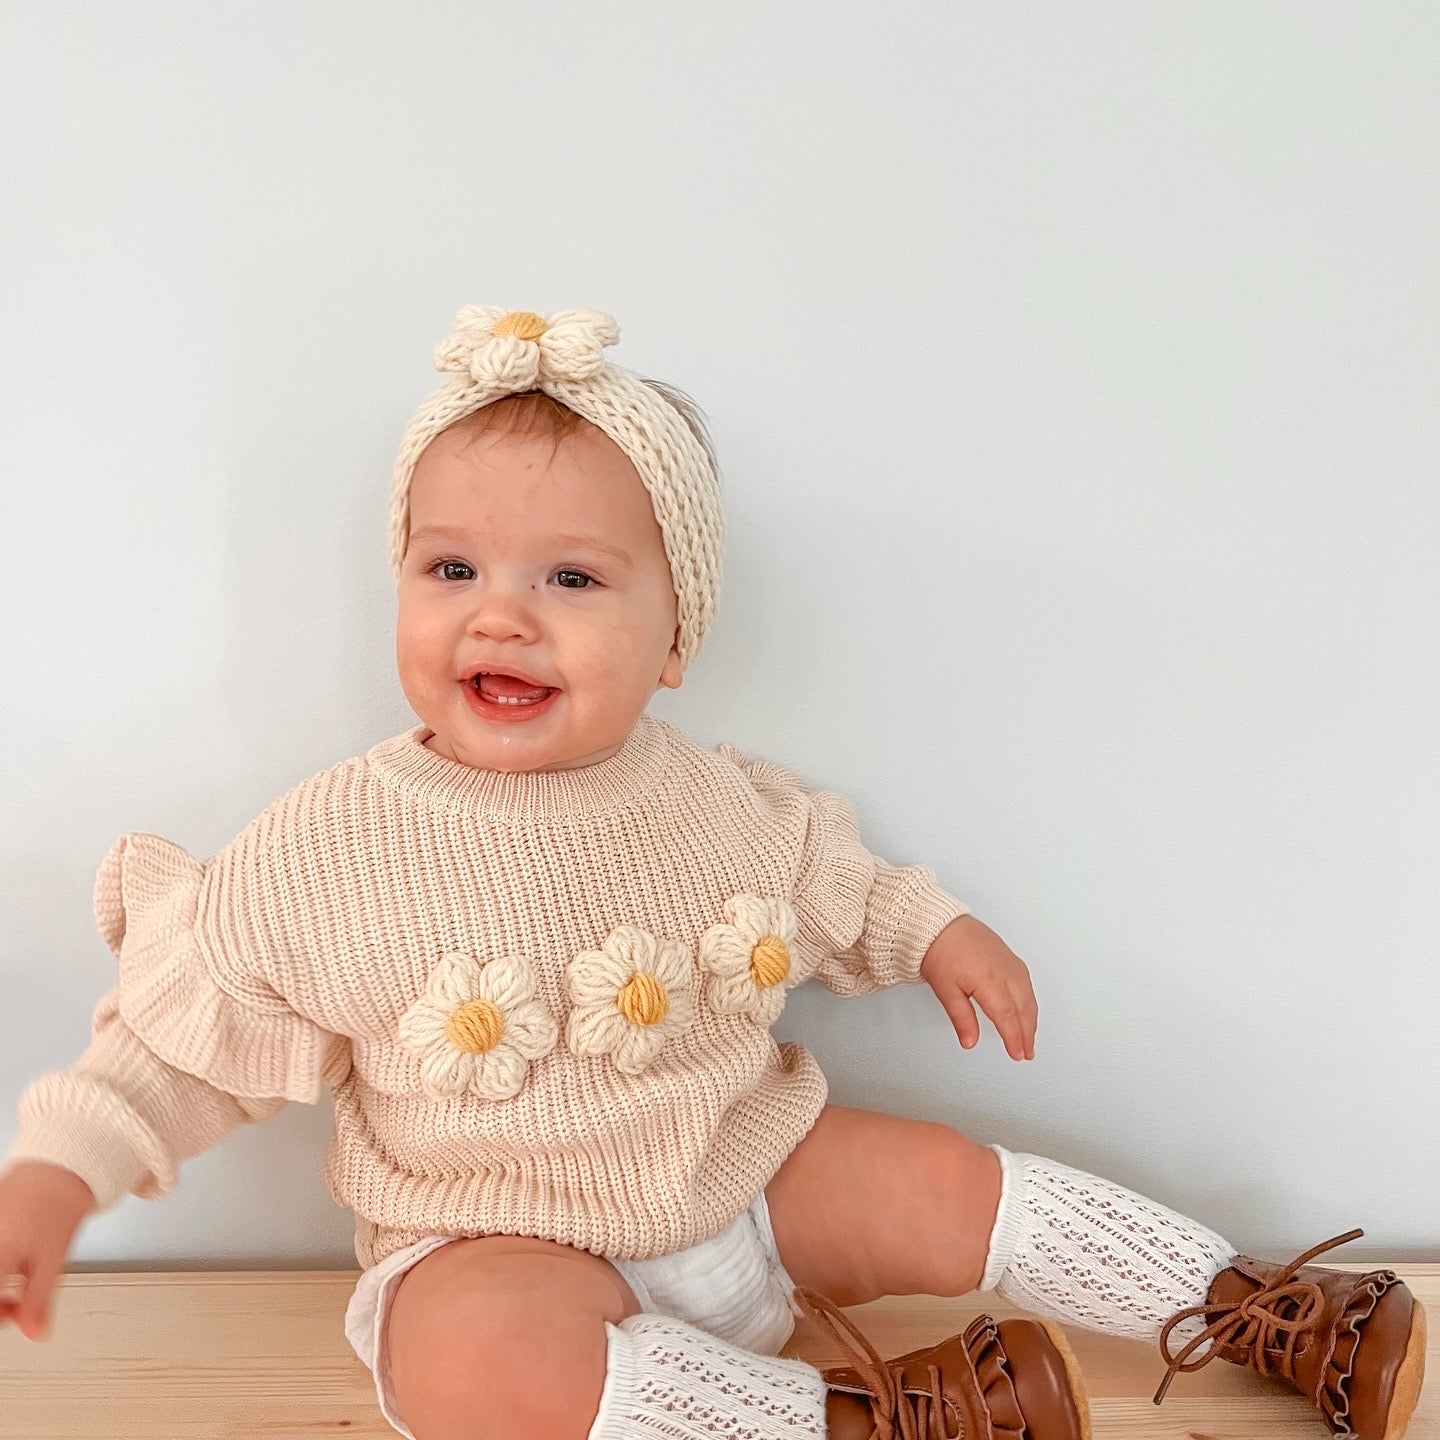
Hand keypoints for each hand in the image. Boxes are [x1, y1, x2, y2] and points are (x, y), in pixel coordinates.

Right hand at [0, 1160, 95, 1341]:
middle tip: (20, 1299)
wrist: (63, 1160)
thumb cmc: (58, 1202)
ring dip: (3, 1282)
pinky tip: (17, 1254)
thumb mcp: (53, 1258)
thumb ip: (38, 1300)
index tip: (18, 1313)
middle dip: (0, 1300)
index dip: (2, 1315)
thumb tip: (36, 1334)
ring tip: (23, 1271)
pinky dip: (5, 1262)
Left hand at [919, 915, 1037, 1059]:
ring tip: (1029, 1038)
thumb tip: (970, 1041)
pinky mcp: (1009, 956)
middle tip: (1026, 1053)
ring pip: (1028, 996)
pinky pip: (1026, 983)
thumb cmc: (939, 950)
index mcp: (988, 980)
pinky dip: (1029, 1002)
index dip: (1014, 1038)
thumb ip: (961, 1018)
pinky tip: (1027, 1010)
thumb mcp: (945, 990)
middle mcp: (1004, 970)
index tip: (1017, 1054)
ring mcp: (1009, 962)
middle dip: (1027, 1034)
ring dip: (1031, 1019)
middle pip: (1023, 1008)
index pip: (1007, 1016)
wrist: (939, 923)